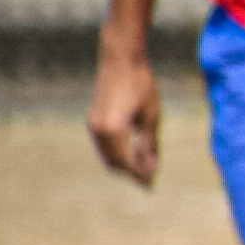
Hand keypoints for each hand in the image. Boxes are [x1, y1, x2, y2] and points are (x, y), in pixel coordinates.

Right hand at [86, 46, 158, 187]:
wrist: (120, 60)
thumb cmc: (141, 85)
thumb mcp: (151, 116)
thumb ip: (149, 143)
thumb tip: (151, 166)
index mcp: (114, 130)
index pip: (127, 162)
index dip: (140, 175)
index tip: (152, 184)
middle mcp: (98, 130)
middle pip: (114, 162)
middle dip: (131, 172)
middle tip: (149, 180)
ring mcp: (93, 124)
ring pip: (107, 155)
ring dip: (122, 163)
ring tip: (142, 168)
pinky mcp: (93, 119)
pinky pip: (103, 144)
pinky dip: (115, 152)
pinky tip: (130, 152)